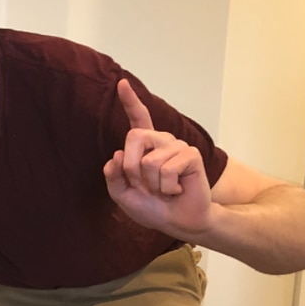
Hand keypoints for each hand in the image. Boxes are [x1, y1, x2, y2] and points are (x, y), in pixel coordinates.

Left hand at [104, 79, 213, 239]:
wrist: (178, 222)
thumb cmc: (153, 208)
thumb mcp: (123, 195)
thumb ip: (113, 177)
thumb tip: (118, 154)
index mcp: (145, 147)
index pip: (138, 119)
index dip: (130, 101)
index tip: (122, 83)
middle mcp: (161, 141)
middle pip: (134, 137)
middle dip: (132, 169)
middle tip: (145, 186)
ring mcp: (177, 146)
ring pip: (150, 161)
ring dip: (153, 185)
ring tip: (164, 190)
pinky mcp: (191, 155)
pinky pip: (167, 169)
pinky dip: (168, 187)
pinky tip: (176, 190)